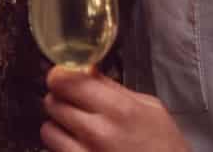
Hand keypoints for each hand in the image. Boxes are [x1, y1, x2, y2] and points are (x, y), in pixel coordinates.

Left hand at [40, 67, 186, 151]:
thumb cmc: (164, 146)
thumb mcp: (149, 107)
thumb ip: (112, 87)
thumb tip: (85, 68)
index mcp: (118, 110)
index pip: (66, 81)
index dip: (61, 75)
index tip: (64, 76)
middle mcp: (98, 133)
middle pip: (52, 102)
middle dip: (62, 99)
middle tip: (77, 104)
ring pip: (47, 130)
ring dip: (59, 126)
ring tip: (79, 129)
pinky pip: (53, 151)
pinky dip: (62, 146)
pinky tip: (81, 146)